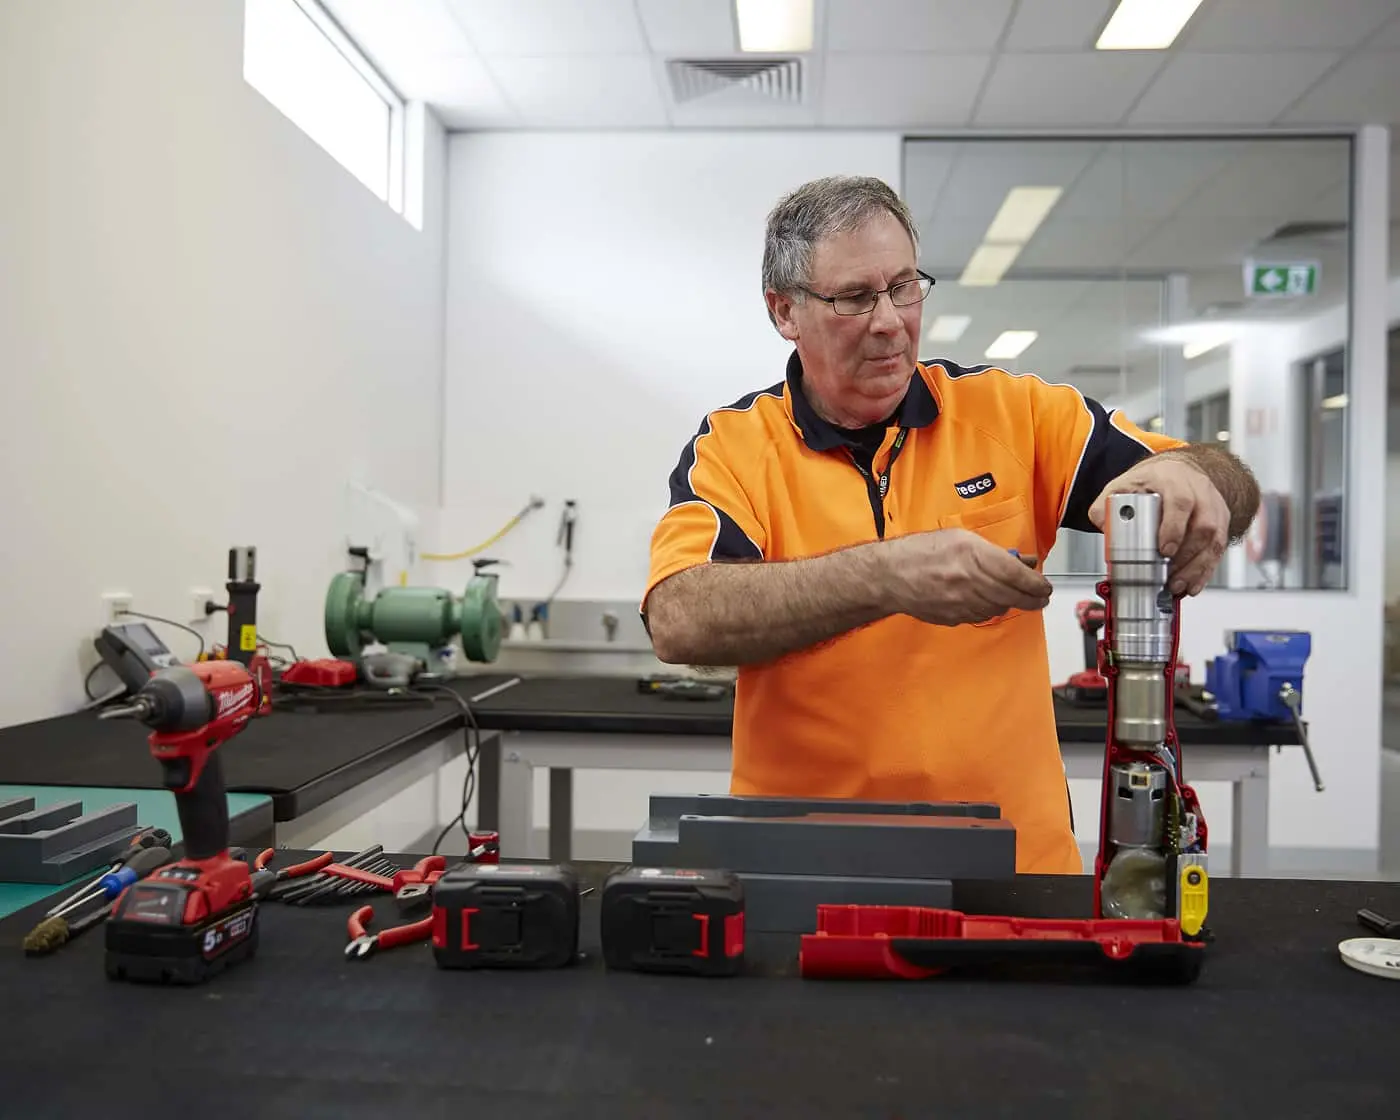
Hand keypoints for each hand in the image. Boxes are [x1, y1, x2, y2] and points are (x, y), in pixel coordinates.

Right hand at [879, 529, 1052, 625]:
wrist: (890, 575)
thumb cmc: (922, 551)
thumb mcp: (961, 539)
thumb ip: (995, 552)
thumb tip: (1023, 562)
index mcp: (973, 556)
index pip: (1017, 576)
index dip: (1037, 585)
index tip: (1045, 587)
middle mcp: (969, 581)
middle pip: (1013, 596)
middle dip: (1033, 599)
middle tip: (1041, 598)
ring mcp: (961, 603)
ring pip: (999, 608)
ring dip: (1009, 603)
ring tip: (1012, 595)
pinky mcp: (953, 618)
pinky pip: (980, 616)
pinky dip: (988, 609)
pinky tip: (985, 600)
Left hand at [1088, 453, 1229, 595]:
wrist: (1176, 471)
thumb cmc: (1151, 480)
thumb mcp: (1123, 485)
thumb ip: (1106, 505)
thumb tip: (1101, 524)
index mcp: (1173, 480)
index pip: (1181, 503)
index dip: (1175, 528)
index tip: (1164, 550)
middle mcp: (1199, 492)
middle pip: (1203, 527)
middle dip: (1186, 557)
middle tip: (1168, 577)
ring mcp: (1214, 507)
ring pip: (1215, 541)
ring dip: (1196, 569)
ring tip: (1177, 586)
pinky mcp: (1221, 522)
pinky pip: (1219, 550)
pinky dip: (1205, 571)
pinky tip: (1192, 585)